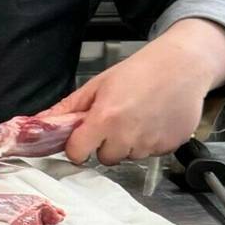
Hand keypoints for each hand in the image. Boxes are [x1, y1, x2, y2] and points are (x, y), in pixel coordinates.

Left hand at [43, 20, 224, 164]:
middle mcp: (127, 136)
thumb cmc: (139, 71)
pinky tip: (153, 121)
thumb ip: (70, 107)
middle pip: (105, 157)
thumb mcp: (98, 84)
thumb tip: (42, 120)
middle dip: (105, 144)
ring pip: (129, 156)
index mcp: (105, 119)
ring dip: (128, 143)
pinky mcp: (170, 148)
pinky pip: (151, 154)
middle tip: (114, 121)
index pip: (78, 152)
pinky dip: (149, 142)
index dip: (76, 146)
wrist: (182, 67)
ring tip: (137, 117)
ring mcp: (151, 144)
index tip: (80, 138)